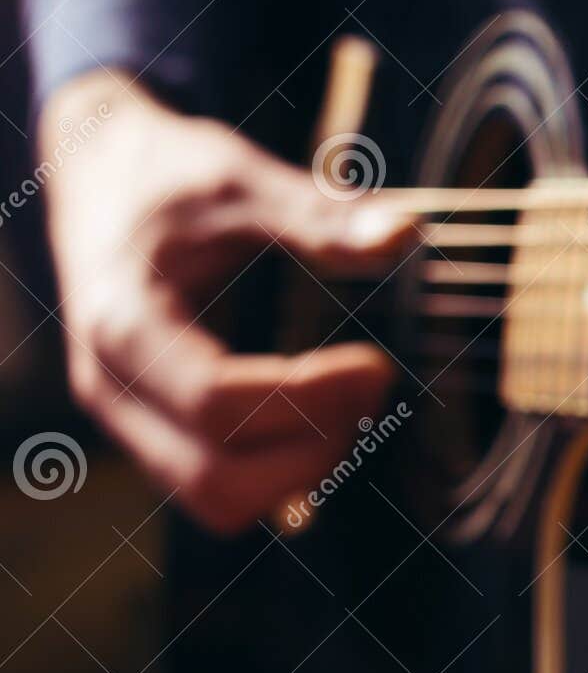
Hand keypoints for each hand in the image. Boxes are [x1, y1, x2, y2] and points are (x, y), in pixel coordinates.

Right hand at [41, 73, 411, 532]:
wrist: (95, 172)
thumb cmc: (167, 172)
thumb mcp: (240, 177)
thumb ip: (319, 215)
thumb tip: (407, 235)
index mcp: (124, 325)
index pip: (218, 403)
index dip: (311, 397)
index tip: (379, 364)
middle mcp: (113, 389)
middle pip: (218, 481)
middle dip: (313, 449)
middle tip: (372, 385)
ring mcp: (128, 418)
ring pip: (218, 501)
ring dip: (301, 469)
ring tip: (351, 400)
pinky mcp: (153, 429)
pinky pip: (217, 487)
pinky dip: (280, 469)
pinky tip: (324, 413)